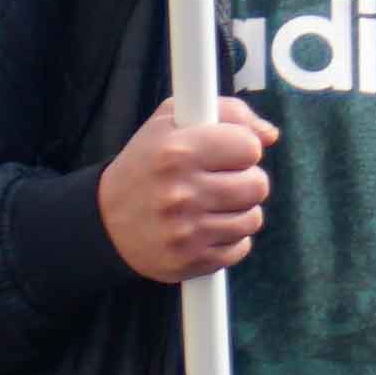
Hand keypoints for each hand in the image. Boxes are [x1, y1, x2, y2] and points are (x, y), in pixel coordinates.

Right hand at [99, 93, 276, 281]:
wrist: (106, 221)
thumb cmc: (146, 164)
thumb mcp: (172, 121)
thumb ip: (226, 114)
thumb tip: (269, 134)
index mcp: (177, 152)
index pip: (248, 146)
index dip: (242, 148)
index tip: (227, 152)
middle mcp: (181, 193)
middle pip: (257, 184)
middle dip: (246, 180)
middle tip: (224, 180)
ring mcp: (186, 231)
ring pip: (252, 218)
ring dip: (240, 211)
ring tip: (214, 204)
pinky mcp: (191, 260)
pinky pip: (240, 248)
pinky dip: (230, 238)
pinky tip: (207, 228)